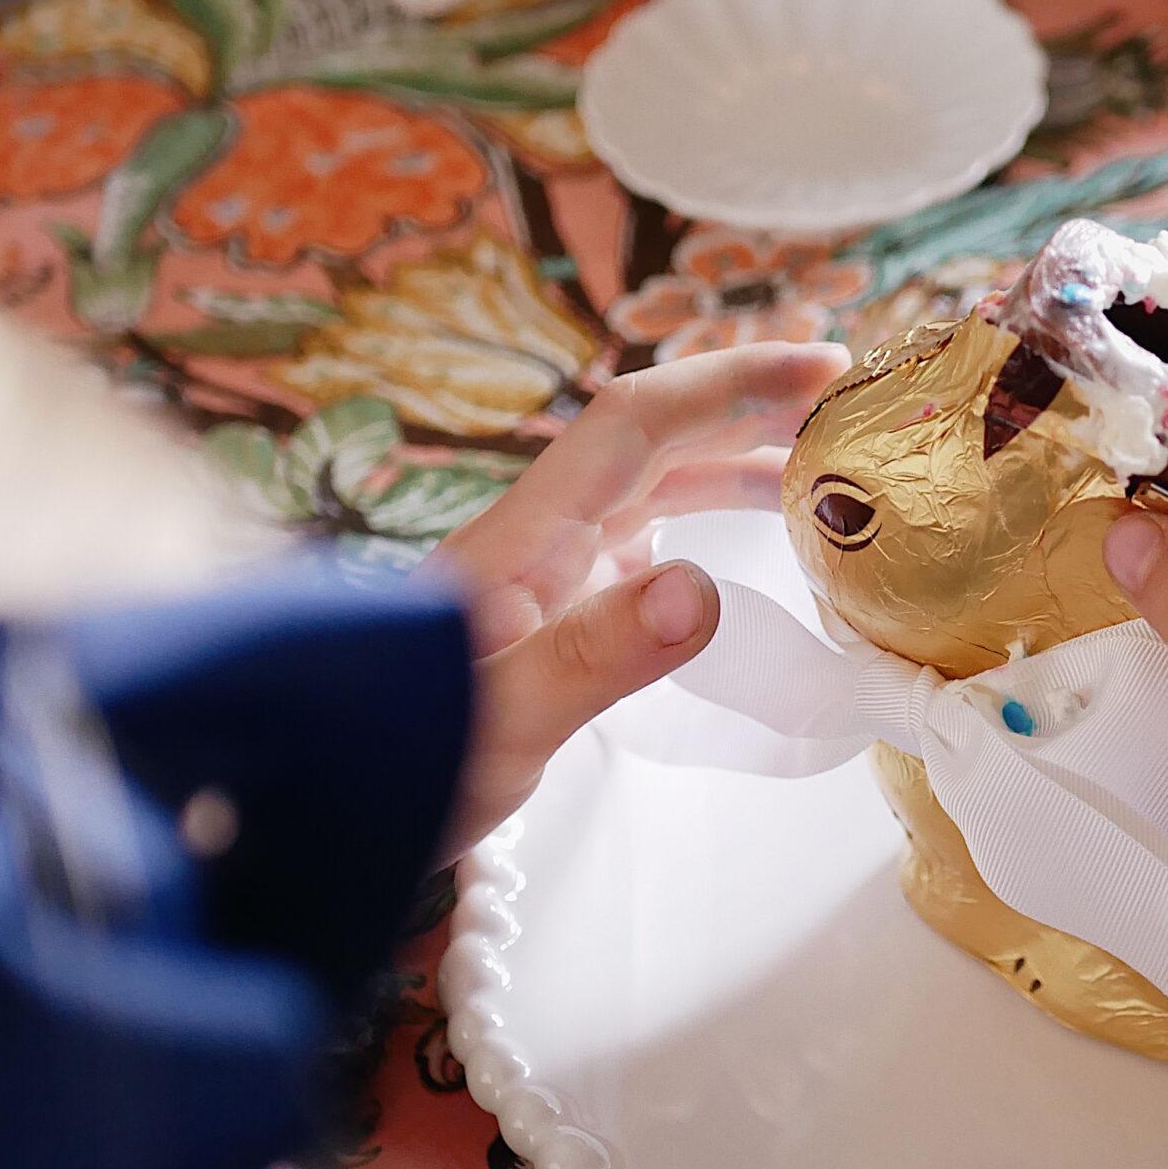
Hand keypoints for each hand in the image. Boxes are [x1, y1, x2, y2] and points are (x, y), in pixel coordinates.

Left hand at [431, 343, 847, 857]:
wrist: (318, 804)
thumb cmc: (397, 761)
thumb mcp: (500, 721)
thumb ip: (594, 655)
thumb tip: (698, 589)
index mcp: (525, 537)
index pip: (638, 422)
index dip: (732, 382)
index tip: (823, 364)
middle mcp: (535, 537)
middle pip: (653, 439)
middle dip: (749, 406)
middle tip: (849, 404)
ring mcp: (538, 572)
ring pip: (650, 486)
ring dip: (732, 464)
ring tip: (819, 474)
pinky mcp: (543, 612)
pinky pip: (637, 537)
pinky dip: (700, 521)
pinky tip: (734, 548)